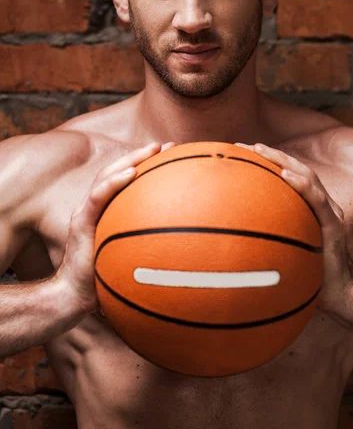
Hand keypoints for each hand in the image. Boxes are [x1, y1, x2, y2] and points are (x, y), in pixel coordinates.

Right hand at [55, 142, 175, 317]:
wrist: (75, 296)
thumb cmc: (105, 280)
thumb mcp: (132, 258)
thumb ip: (150, 246)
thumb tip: (189, 248)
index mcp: (106, 212)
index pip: (125, 181)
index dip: (146, 165)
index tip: (173, 156)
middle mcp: (95, 207)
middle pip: (117, 171)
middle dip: (142, 155)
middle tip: (168, 145)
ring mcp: (85, 212)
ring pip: (106, 176)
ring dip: (130, 159)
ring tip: (152, 149)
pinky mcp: (80, 222)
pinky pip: (97, 197)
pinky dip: (114, 182)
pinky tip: (131, 173)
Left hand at [235, 142, 352, 333]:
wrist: (337, 295)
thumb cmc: (305, 274)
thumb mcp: (278, 249)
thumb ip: (261, 236)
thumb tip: (223, 236)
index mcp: (307, 207)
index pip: (286, 176)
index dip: (266, 162)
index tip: (239, 153)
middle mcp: (319, 205)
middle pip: (295, 170)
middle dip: (270, 155)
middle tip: (244, 146)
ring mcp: (329, 213)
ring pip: (308, 177)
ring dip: (283, 161)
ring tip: (261, 150)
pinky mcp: (334, 226)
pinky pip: (318, 201)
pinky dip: (303, 185)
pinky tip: (286, 175)